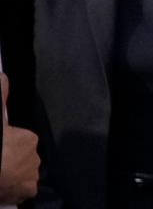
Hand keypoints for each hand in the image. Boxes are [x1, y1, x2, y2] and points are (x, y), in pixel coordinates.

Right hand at [0, 74, 38, 202]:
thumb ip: (0, 100)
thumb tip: (3, 76)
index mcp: (28, 138)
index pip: (18, 139)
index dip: (6, 143)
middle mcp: (35, 156)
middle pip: (21, 154)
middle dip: (10, 157)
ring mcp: (32, 175)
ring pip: (23, 170)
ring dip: (13, 171)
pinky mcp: (28, 191)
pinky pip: (23, 187)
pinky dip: (15, 186)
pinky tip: (4, 185)